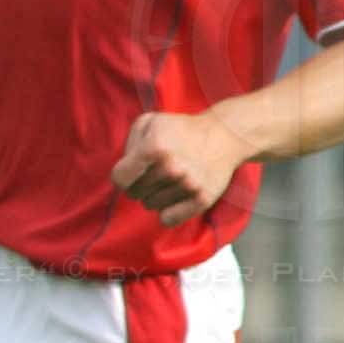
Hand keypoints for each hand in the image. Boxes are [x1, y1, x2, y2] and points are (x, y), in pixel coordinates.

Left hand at [108, 109, 247, 226]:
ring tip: (170, 179)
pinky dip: (168, 211)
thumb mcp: (149, 123)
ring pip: (150, 206)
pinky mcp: (202, 199)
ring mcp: (188, 185)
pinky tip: (176, 196)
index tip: (132, 171)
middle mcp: (171, 168)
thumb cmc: (180, 129)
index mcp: (154, 147)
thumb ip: (129, 145)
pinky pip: (168, 219)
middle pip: (134, 194)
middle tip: (156, 172)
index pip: (120, 179)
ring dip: (155, 195)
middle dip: (140, 184)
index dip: (123, 175)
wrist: (223, 135)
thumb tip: (123, 173)